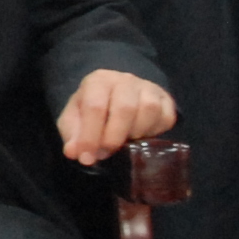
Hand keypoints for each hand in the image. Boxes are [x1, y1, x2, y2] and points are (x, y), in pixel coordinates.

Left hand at [56, 68, 174, 165]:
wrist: (116, 97)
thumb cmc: (92, 111)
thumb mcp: (74, 121)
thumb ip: (72, 136)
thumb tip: (74, 153)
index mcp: (98, 81)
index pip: (95, 106)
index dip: (90, 136)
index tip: (87, 158)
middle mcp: (125, 80)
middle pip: (125, 108)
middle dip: (114, 138)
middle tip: (106, 153)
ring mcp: (148, 87)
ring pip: (149, 110)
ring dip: (136, 133)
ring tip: (125, 142)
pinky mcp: (165, 99)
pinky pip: (166, 117)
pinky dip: (155, 132)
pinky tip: (142, 137)